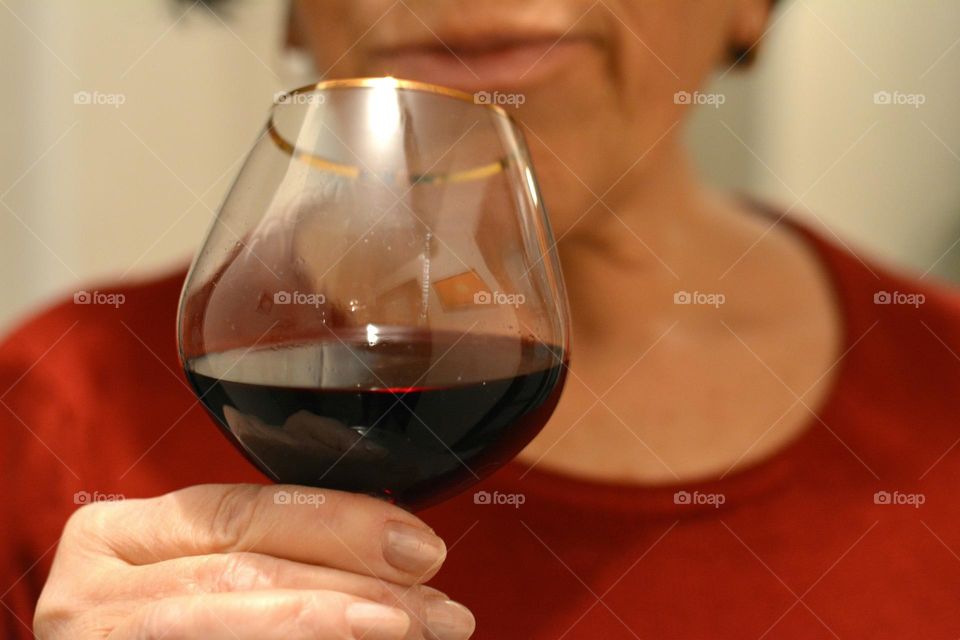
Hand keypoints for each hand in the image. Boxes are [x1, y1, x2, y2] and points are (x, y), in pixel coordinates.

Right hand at [34, 484, 474, 638]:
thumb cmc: (185, 618)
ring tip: (414, 629)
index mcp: (113, 537)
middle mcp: (89, 593)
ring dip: (336, 624)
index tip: (419, 547)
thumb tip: (406, 554)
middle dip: (353, 586)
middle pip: (242, 573)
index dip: (336, 524)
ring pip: (231, 621)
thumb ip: (279, 554)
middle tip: (437, 609)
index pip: (237, 512)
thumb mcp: (208, 573)